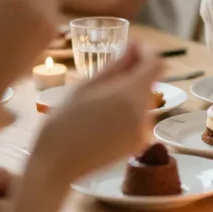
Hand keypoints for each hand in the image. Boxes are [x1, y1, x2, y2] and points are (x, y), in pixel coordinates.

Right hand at [36, 43, 162, 181]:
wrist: (56, 165)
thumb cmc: (62, 122)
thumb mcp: (85, 86)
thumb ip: (116, 64)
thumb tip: (135, 46)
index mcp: (130, 95)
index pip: (156, 63)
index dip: (146, 51)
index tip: (131, 47)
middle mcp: (143, 114)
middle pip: (149, 82)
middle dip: (133, 73)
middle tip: (103, 75)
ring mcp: (142, 133)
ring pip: (142, 100)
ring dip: (127, 93)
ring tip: (96, 100)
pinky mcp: (137, 146)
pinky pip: (138, 118)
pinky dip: (125, 111)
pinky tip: (100, 118)